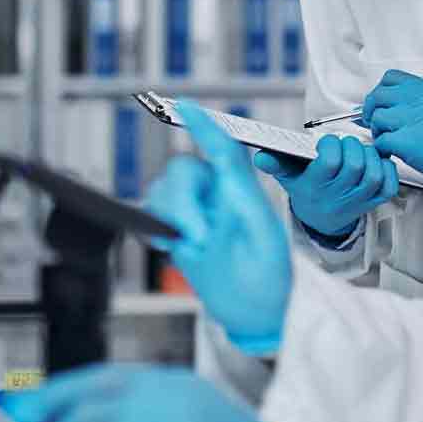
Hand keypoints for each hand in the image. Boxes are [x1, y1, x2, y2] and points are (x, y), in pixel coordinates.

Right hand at [144, 100, 291, 353]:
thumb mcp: (259, 229)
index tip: (185, 106)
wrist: (257, 315)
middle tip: (200, 237)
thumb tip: (222, 151)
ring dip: (173, 216)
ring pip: (164, 191)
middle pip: (184, 170)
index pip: (220, 147)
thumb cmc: (269, 278)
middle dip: (183, 201)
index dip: (203, 124)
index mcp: (242, 192)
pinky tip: (174, 244)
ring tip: (197, 246)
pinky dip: (156, 224)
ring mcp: (199, 216)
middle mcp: (219, 198)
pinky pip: (154, 213)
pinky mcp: (180, 235)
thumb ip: (239, 186)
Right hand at [255, 134, 397, 239]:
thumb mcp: (288, 177)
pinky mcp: (375, 201)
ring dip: (370, 156)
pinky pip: (389, 185)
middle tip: (345, 144)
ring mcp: (359, 200)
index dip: (331, 146)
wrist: (322, 218)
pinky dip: (387, 170)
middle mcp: (339, 195)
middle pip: (355, 166)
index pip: (330, 162)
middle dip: (352, 147)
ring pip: (374, 174)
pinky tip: (376, 162)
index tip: (326, 142)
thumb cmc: (306, 189)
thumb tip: (260, 157)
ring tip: (360, 151)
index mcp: (317, 186)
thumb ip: (275, 164)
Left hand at [363, 71, 422, 194]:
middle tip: (376, 124)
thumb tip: (392, 105)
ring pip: (378, 116)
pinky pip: (382, 140)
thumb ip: (422, 103)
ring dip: (377, 131)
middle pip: (379, 95)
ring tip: (387, 141)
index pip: (392, 78)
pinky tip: (391, 153)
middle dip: (371, 110)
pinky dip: (382, 148)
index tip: (381, 105)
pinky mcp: (412, 142)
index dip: (381, 92)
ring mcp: (418, 120)